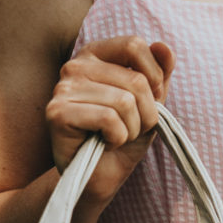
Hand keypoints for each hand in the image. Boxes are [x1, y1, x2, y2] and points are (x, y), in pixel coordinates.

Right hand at [46, 36, 175, 203]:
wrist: (101, 177)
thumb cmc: (124, 135)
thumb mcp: (150, 101)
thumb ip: (159, 72)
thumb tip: (164, 46)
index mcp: (96, 54)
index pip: (134, 45)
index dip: (153, 76)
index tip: (150, 100)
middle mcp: (75, 65)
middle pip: (135, 79)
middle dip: (145, 113)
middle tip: (130, 128)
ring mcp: (63, 88)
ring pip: (124, 101)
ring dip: (131, 128)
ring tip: (116, 137)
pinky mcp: (57, 113)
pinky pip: (108, 119)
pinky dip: (117, 137)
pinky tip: (104, 143)